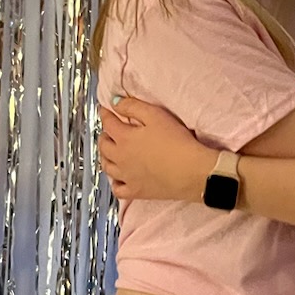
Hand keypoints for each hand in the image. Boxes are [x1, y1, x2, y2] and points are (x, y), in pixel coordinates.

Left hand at [98, 97, 214, 202]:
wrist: (191, 171)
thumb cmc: (176, 142)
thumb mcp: (156, 116)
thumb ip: (133, 107)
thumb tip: (115, 102)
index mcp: (125, 138)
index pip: (108, 123)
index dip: (105, 114)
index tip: (105, 110)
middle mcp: (121, 158)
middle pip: (104, 146)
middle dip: (104, 136)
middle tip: (107, 131)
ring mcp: (127, 177)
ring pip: (107, 167)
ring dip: (105, 157)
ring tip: (110, 152)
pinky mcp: (137, 191)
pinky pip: (118, 189)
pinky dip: (115, 183)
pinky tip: (119, 178)